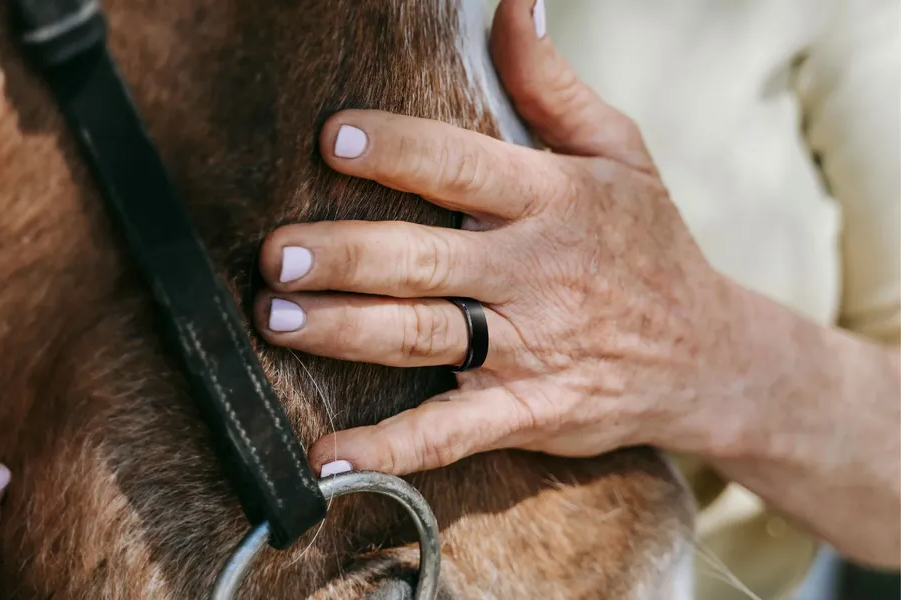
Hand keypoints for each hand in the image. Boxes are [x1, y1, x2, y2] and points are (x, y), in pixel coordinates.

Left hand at [253, 0, 745, 474]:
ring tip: (277, 318)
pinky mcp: (530, 411)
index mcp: (555, 200)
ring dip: (345, 331)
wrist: (709, 355)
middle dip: (345, 255)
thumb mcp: (622, 153)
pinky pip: (454, 431)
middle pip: (426, 259)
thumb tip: (510, 4)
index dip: (399, 151)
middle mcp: (538, 273)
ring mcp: (532, 347)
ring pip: (425, 337)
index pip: (464, 166)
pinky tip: (330, 454)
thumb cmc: (650, 243)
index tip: (333, 139)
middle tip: (275, 252)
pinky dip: (393, 446)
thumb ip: (554, 85)